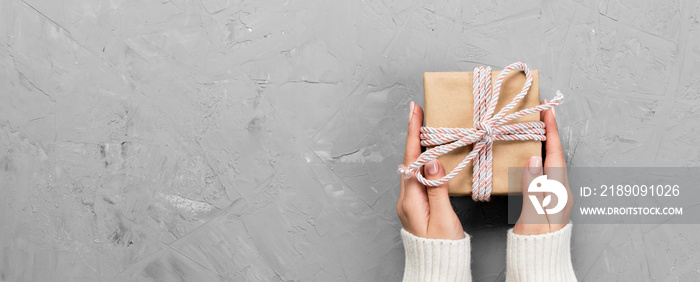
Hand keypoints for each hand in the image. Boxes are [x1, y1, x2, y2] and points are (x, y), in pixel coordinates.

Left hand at [397, 102, 463, 239]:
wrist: (436, 269)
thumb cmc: (442, 248)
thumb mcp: (443, 218)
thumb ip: (437, 189)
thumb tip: (431, 161)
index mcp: (410, 199)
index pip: (411, 158)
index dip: (413, 133)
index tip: (414, 111)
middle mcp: (406, 198)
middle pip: (410, 158)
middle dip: (415, 134)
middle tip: (420, 111)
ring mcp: (410, 202)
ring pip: (415, 166)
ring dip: (420, 146)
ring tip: (426, 126)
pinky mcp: (417, 205)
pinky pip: (419, 176)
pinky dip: (425, 160)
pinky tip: (432, 154)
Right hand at [513, 101, 573, 234]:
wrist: (540, 263)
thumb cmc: (537, 244)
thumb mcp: (533, 216)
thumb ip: (533, 188)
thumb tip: (532, 161)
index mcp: (558, 193)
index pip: (554, 155)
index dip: (550, 132)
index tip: (547, 111)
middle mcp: (559, 192)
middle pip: (554, 155)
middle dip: (547, 132)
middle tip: (539, 112)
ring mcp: (553, 197)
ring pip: (548, 162)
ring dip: (542, 143)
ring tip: (533, 127)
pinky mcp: (545, 201)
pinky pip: (542, 172)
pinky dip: (537, 157)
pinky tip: (528, 155)